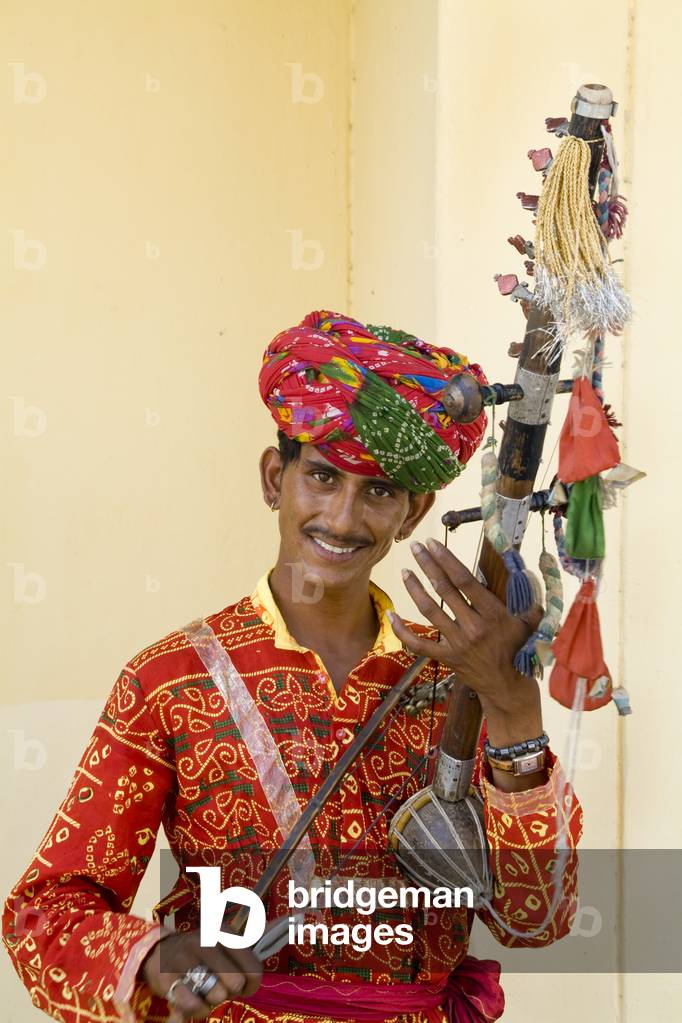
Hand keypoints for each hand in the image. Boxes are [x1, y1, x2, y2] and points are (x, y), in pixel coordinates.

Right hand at [140, 930, 261, 1022]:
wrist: (158, 952)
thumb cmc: (200, 952)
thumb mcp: (224, 942)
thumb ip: (250, 942)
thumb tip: (283, 923)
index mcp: (225, 933)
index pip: (254, 969)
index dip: (250, 985)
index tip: (241, 984)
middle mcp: (206, 941)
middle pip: (235, 983)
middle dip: (230, 992)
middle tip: (219, 986)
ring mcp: (185, 958)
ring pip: (216, 994)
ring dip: (212, 1000)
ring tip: (203, 990)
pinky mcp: (167, 977)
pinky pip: (194, 1005)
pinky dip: (197, 1009)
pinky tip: (192, 999)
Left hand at [389, 537, 542, 738]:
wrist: (507, 686)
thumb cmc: (519, 649)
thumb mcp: (529, 623)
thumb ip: (527, 598)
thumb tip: (526, 571)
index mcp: (493, 614)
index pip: (464, 581)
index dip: (446, 560)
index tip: (433, 544)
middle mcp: (473, 627)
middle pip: (444, 590)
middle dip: (427, 565)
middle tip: (416, 547)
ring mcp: (457, 643)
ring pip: (429, 610)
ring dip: (415, 589)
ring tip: (405, 571)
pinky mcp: (446, 657)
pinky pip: (418, 644)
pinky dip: (402, 631)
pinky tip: (391, 615)